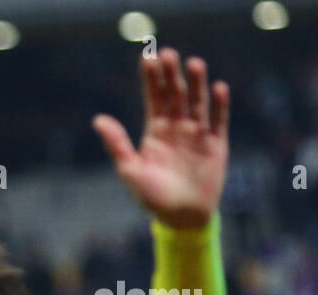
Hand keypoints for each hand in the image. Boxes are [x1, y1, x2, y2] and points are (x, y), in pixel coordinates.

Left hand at [92, 49, 228, 228]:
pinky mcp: (216, 144)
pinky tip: (218, 88)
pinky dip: (219, 105)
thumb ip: (117, 143)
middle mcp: (177, 128)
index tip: (148, 57)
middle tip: (168, 53)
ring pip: (197, 102)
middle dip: (172, 74)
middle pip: (175, 95)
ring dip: (196, 83)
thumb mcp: (130, 169)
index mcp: (155, 132)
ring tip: (193, 64)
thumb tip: (98, 119)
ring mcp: (197, 134)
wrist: (180, 217)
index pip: (154, 98)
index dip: (151, 79)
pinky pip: (219, 120)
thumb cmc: (152, 197)